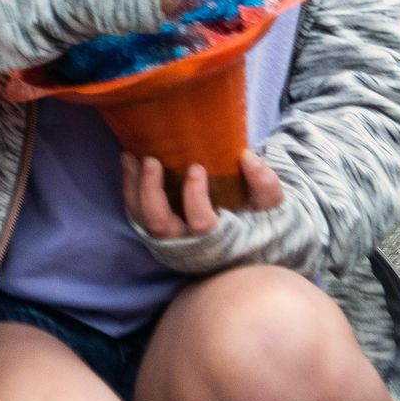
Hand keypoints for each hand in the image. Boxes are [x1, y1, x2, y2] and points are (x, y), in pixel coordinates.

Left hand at [122, 148, 283, 238]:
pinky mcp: (154, 230)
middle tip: (151, 160)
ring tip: (131, 156)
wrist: (243, 241)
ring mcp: (167, 239)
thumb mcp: (270, 206)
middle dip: (150, 191)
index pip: (201, 223)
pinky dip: (129, 188)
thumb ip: (265, 185)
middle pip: (159, 224)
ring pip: (141, 218)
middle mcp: (186, 244)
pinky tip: (129, 162)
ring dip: (134, 186)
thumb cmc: (258, 221)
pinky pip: (135, 212)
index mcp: (216, 241)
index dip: (194, 196)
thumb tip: (248, 158)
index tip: (195, 167)